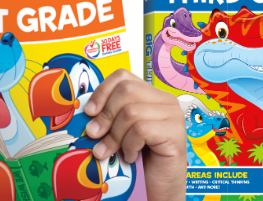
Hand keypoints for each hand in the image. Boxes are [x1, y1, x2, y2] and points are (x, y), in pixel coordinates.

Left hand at [83, 69, 185, 200]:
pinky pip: (140, 130)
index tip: (90, 111)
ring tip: (111, 151)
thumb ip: (109, 115)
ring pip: (131, 112)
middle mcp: (166, 100)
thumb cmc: (140, 156)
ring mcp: (174, 115)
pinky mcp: (176, 133)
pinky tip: (131, 156)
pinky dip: (129, 146)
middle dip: (105, 115)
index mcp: (151, 93)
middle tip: (95, 135)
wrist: (161, 185)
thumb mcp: (120, 130)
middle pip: (126, 91)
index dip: (102, 91)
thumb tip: (86, 111)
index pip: (123, 76)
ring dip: (115, 135)